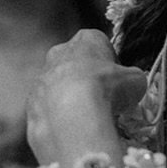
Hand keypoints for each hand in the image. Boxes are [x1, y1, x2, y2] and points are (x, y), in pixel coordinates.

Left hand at [27, 30, 147, 167]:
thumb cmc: (108, 89)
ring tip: (89, 118)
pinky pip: (48, 108)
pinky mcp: (30, 103)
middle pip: (75, 63)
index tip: (118, 81)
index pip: (99, 44)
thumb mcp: (137, 81)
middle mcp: (59, 52)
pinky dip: (59, 117)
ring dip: (72, 99)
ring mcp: (41, 78)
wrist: (72, 116)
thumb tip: (132, 84)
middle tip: (103, 100)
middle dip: (88, 79)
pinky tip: (73, 128)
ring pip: (59, 86)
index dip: (111, 63)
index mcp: (86, 39)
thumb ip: (133, 78)